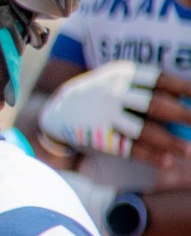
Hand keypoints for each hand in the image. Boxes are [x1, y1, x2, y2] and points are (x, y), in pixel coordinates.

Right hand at [40, 61, 190, 165]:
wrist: (57, 111)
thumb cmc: (96, 95)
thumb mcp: (114, 78)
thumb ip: (142, 83)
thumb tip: (183, 93)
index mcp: (122, 74)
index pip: (160, 79)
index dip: (185, 88)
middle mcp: (115, 93)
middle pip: (156, 105)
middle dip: (183, 115)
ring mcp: (106, 114)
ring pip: (144, 130)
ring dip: (170, 142)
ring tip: (188, 151)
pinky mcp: (99, 135)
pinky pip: (128, 147)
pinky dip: (149, 156)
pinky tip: (166, 161)